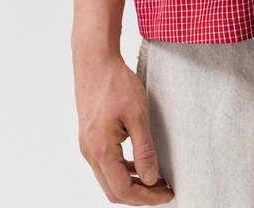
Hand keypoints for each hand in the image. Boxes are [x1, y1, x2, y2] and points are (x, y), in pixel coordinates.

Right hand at [73, 51, 173, 204]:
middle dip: (139, 195)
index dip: (146, 197)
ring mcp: (87, 144)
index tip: (167, 194)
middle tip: (163, 191)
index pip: (123, 189)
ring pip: (108, 178)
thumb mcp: (137, 114)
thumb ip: (144, 150)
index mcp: (100, 149)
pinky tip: (138, 162)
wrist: (95, 59)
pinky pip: (105, 163)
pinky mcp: (89, 135)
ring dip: (131, 183)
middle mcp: (89, 151)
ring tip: (155, 179)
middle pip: (113, 190)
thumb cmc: (115, 82)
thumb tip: (151, 179)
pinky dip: (122, 169)